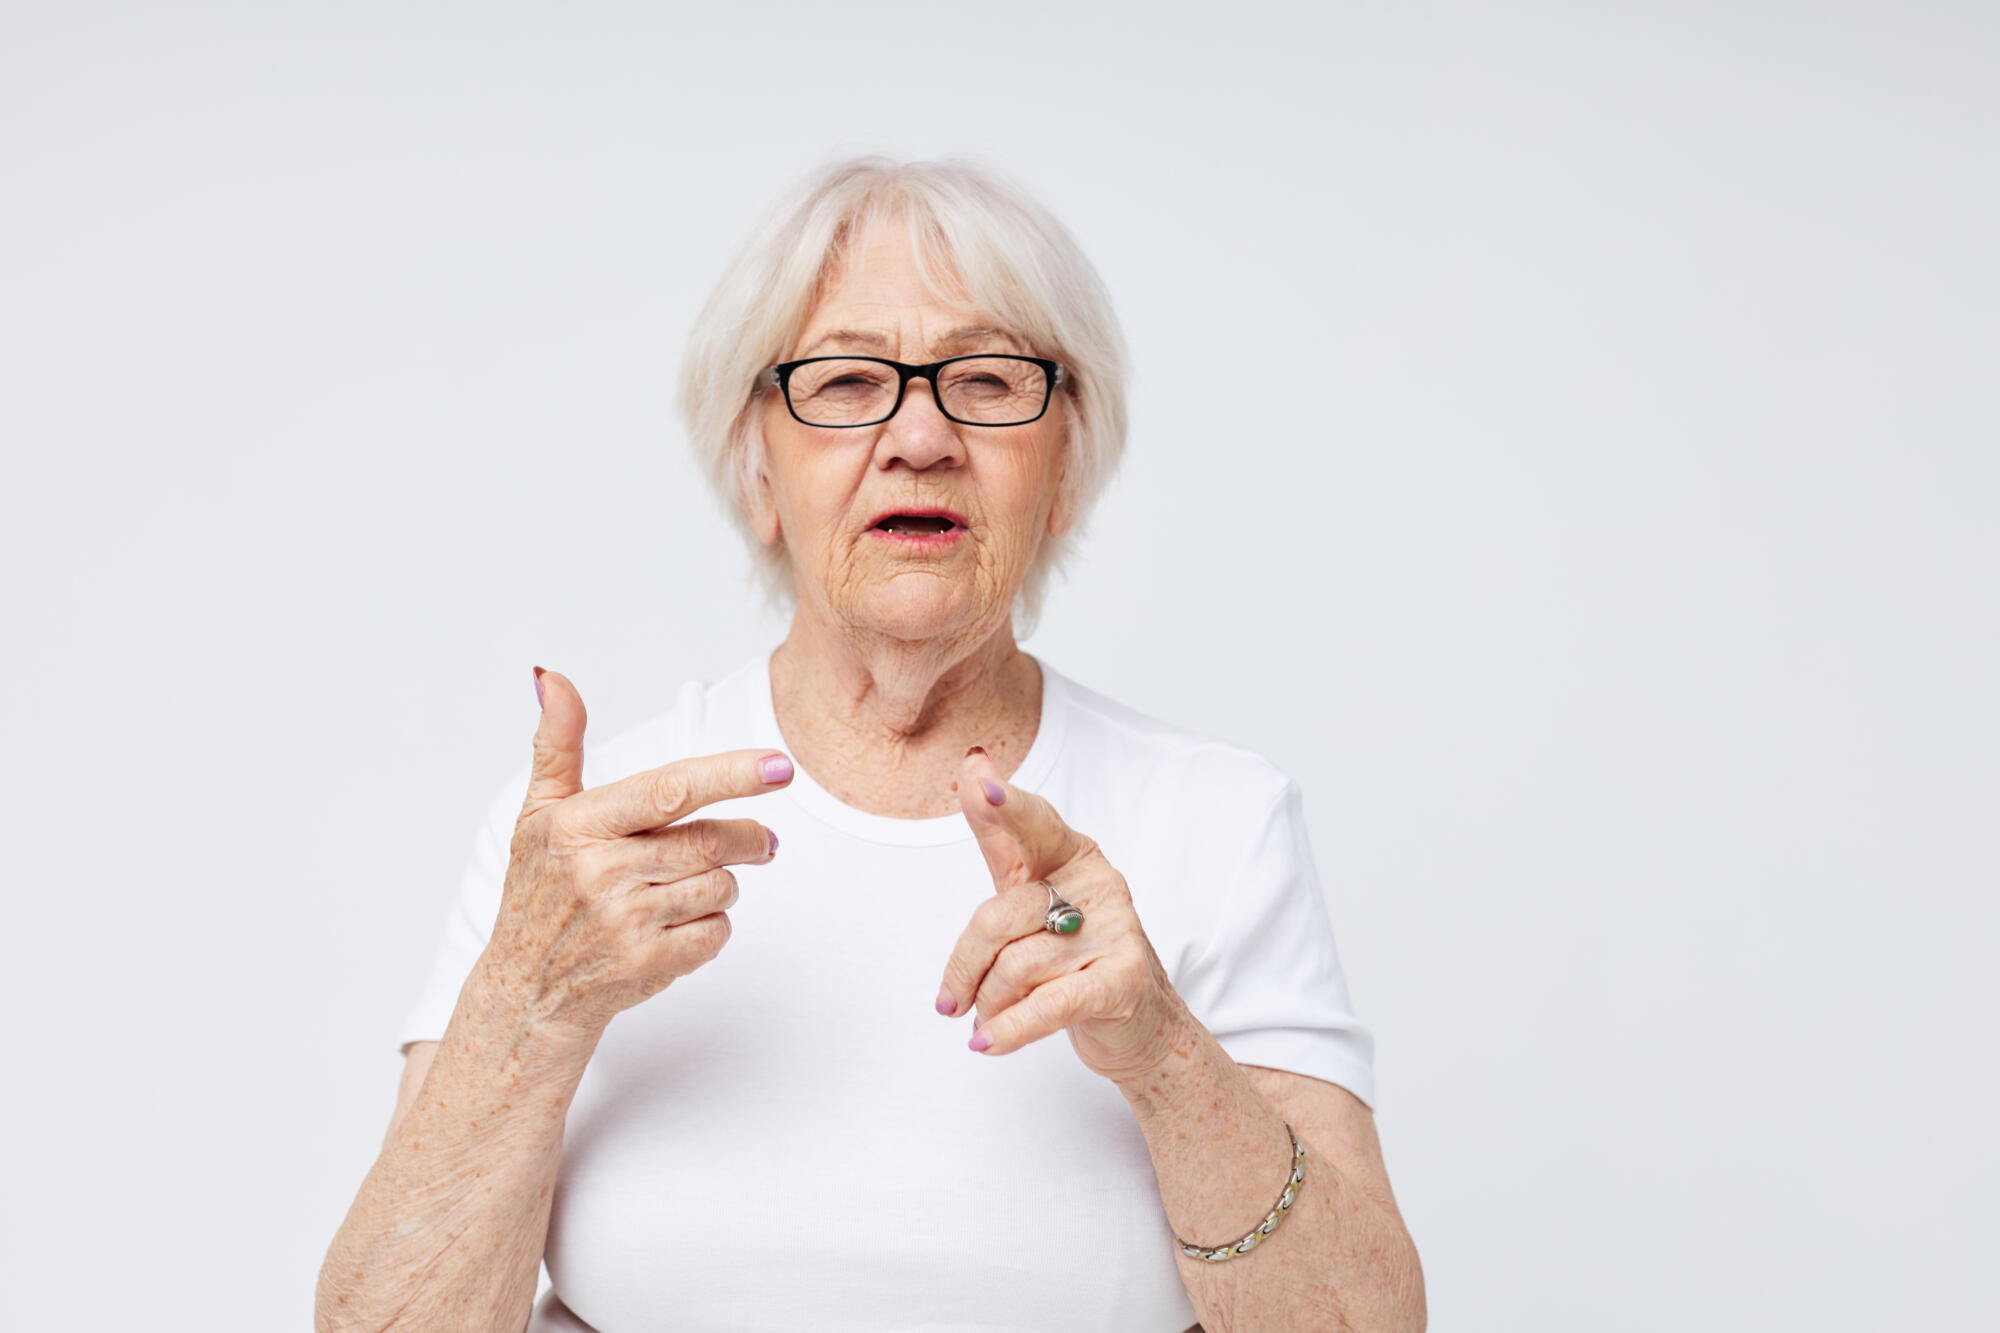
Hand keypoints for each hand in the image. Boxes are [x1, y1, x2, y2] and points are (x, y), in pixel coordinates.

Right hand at [477, 666, 794, 1045]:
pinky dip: (713, 926)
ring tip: (696, 886)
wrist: (526, 989)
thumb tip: (551, 676)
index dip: (731, 774)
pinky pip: (717, 932)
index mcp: (578, 825)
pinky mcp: (648, 964)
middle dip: (750, 838)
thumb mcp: (538, 814)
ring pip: (721, 886)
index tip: (781, 766)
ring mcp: (624, 923)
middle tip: (765, 840)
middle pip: (711, 841)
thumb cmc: (541, 891)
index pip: (669, 789)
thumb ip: (557, 744)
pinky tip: (681, 924)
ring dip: (725, 882)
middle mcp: (599, 872)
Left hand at [934, 749, 1188, 1085]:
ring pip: (1017, 966)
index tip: (979, 783)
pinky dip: (1011, 1028)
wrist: (1142, 1027)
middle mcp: (1099, 886)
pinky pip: (1048, 1004)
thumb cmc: (1076, 956)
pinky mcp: (1123, 982)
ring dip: (990, 1004)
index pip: (1033, 826)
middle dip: (966, 965)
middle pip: (1001, 914)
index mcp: (1074, 856)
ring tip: (989, 1020)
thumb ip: (1000, 838)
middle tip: (950, 1002)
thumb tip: (973, 765)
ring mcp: (1116, 932)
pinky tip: (987, 1042)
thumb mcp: (1034, 895)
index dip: (1004, 808)